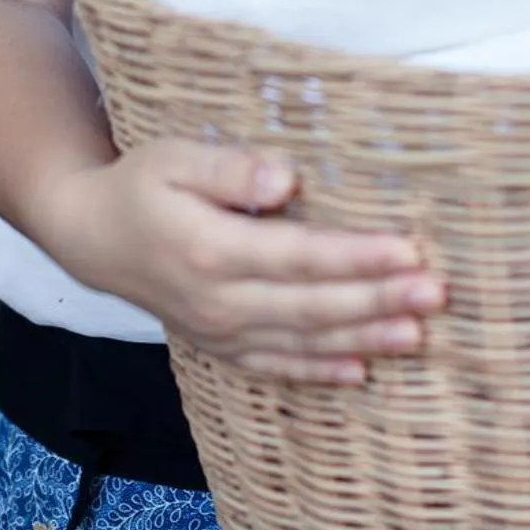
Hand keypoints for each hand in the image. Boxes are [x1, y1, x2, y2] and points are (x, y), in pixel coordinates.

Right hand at [36, 139, 444, 384]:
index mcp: (211, 250)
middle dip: (378, 300)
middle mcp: (219, 301)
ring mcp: (220, 331)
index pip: (300, 257)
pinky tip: (362, 372)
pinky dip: (320, 372)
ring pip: (303, 342)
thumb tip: (285, 180)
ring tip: (418, 334)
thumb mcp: (176, 157)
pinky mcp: (220, 346)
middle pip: (312, 306)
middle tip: (437, 293)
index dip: (357, 257)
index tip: (409, 251)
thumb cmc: (143, 183)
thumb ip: (230, 169)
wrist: (93, 237)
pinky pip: (276, 366)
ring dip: (364, 338)